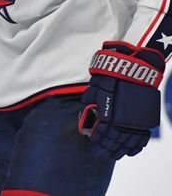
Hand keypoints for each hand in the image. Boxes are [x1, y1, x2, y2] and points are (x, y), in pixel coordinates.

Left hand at [79, 41, 165, 159]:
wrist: (131, 71)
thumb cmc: (109, 79)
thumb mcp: (92, 92)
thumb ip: (87, 108)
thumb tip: (83, 121)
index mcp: (108, 114)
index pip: (101, 133)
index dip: (96, 141)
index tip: (92, 145)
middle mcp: (122, 121)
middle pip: (113, 141)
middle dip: (106, 149)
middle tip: (99, 155)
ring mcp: (135, 121)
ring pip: (127, 143)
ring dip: (119, 151)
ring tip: (112, 156)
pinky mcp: (145, 120)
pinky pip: (141, 138)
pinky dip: (135, 147)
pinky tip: (129, 152)